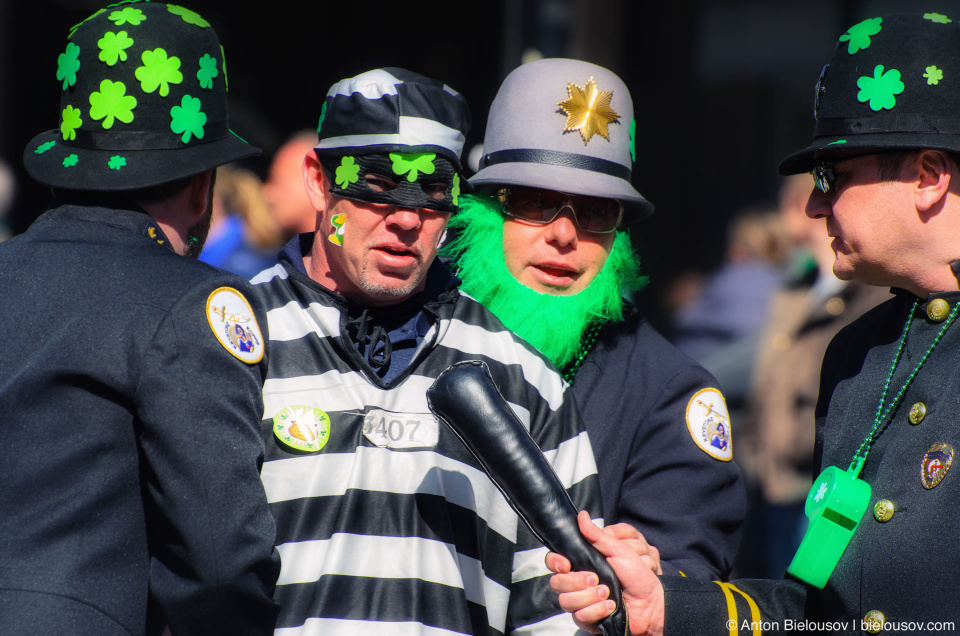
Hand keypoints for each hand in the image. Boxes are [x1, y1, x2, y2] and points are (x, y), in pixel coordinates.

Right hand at [545, 511, 664, 635]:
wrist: (650, 600)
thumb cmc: (636, 573)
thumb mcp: (618, 549)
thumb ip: (597, 535)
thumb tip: (581, 516)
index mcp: (581, 564)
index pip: (554, 562)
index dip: (555, 562)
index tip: (566, 564)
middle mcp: (577, 583)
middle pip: (556, 582)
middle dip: (577, 581)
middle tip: (595, 579)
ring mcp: (581, 601)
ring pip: (566, 601)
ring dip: (589, 597)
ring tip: (608, 593)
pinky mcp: (588, 618)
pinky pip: (579, 616)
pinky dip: (597, 611)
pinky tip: (610, 606)